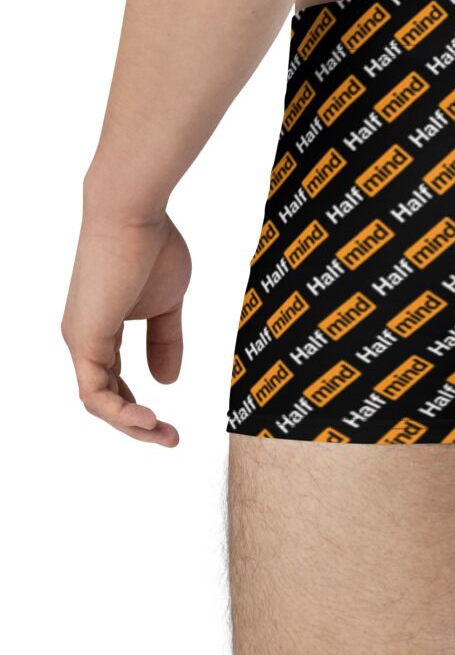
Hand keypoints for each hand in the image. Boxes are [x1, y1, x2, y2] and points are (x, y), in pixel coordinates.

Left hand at [61, 208, 191, 445]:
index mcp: (101, 330)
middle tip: (172, 439)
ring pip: (98, 403)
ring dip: (131, 426)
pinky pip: (95, 392)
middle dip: (139, 425)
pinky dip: (121, 412)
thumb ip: (166, 340)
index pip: (114, 382)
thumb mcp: (168, 304)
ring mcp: (81, 340)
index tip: (171, 421)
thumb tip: (167, 380)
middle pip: (105, 399)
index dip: (140, 406)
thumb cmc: (152, 248)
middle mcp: (85, 339)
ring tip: (165, 435)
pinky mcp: (85, 338)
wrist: (133, 215)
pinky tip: (149, 417)